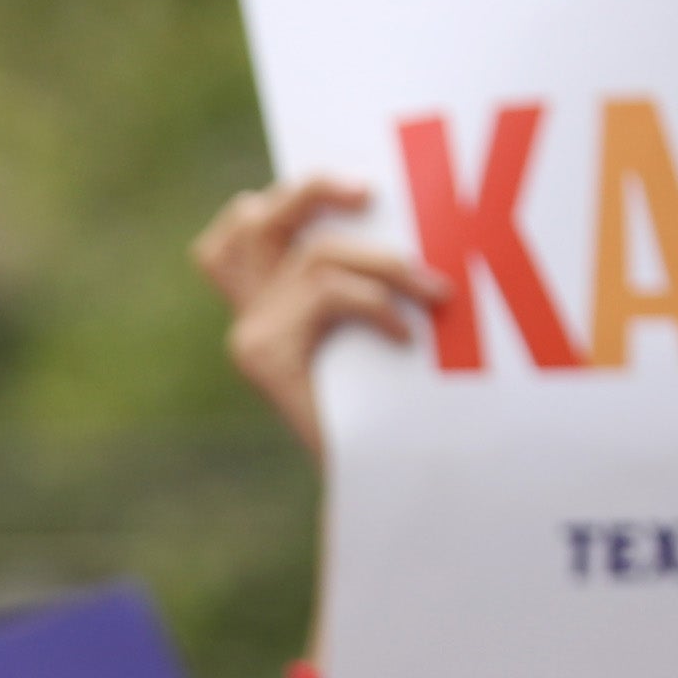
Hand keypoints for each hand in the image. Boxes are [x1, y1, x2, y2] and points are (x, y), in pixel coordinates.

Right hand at [191, 176, 447, 463]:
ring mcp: (249, 336)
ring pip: (316, 253)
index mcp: (261, 310)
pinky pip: (328, 294)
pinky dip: (376, 303)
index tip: (358, 192)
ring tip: (436, 293)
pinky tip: (403, 335)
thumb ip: (354, 289)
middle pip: (254, 220)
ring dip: (388, 265)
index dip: (285, 196)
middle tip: (371, 192)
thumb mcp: (361, 342)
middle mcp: (244, 318)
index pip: (240, 231)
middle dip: (314, 189)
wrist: (370, 487)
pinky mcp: (265, 357)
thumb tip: (395, 224)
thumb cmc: (378, 419)